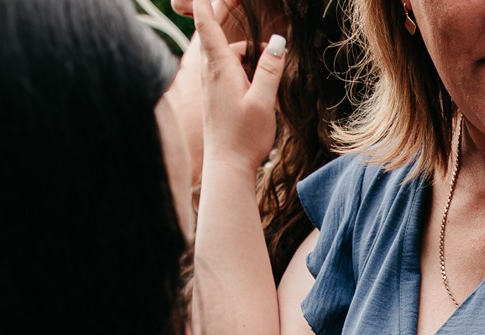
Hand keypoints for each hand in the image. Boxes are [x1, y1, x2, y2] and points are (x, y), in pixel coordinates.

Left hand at [195, 0, 279, 176]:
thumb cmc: (244, 138)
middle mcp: (210, 72)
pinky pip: (228, 69)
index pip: (207, 23)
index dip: (209, 2)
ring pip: (226, 54)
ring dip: (245, 53)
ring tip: (268, 67)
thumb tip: (277, 40)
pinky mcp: (215, 95)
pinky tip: (258, 84)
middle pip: (218, 35)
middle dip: (233, 22)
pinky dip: (243, 67)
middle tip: (254, 22)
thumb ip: (270, 70)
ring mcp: (211, 83)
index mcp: (220, 67)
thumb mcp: (263, 102)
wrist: (226, 168)